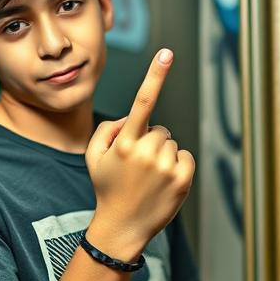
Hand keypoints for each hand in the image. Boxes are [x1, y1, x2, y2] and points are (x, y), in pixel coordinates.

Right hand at [85, 49, 194, 260]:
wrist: (122, 228)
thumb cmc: (108, 188)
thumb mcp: (93, 156)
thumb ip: (107, 129)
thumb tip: (129, 118)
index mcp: (124, 141)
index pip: (142, 101)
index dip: (155, 74)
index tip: (167, 53)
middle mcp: (146, 151)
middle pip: (160, 129)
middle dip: (151, 141)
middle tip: (138, 166)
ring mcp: (166, 166)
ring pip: (172, 143)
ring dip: (163, 155)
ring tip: (149, 178)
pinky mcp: (183, 179)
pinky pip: (186, 157)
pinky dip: (177, 166)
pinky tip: (163, 183)